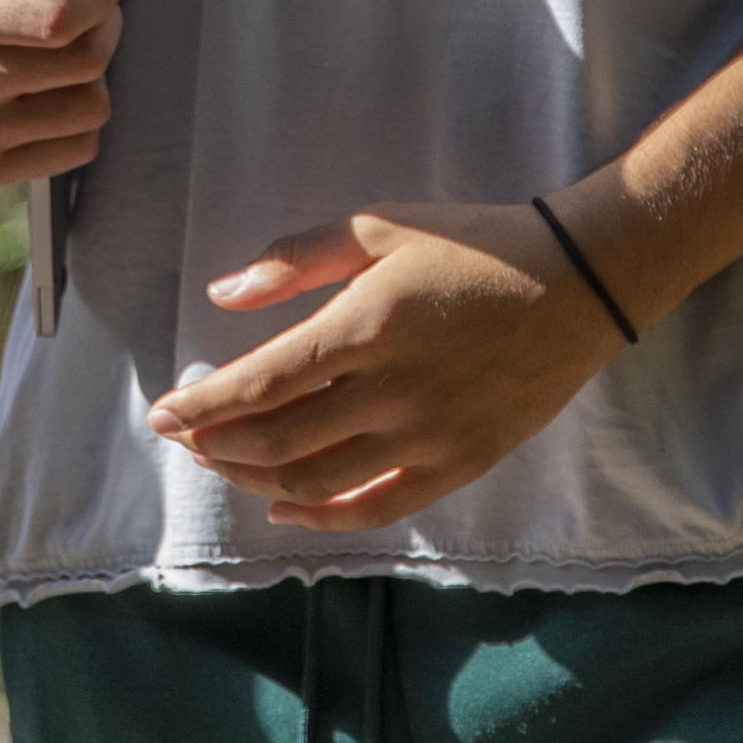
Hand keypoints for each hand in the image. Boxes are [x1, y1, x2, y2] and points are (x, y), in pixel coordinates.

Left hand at [148, 199, 641, 531]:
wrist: (580, 282)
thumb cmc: (472, 245)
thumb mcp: (378, 227)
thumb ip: (294, 259)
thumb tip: (221, 295)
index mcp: (368, 324)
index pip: (262, 383)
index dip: (203, 406)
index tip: (162, 413)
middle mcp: (395, 389)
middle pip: (279, 441)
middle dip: (216, 446)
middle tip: (184, 438)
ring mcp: (430, 435)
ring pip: (319, 481)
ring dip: (255, 479)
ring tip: (223, 464)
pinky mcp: (461, 463)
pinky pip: (377, 508)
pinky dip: (321, 515)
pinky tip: (283, 506)